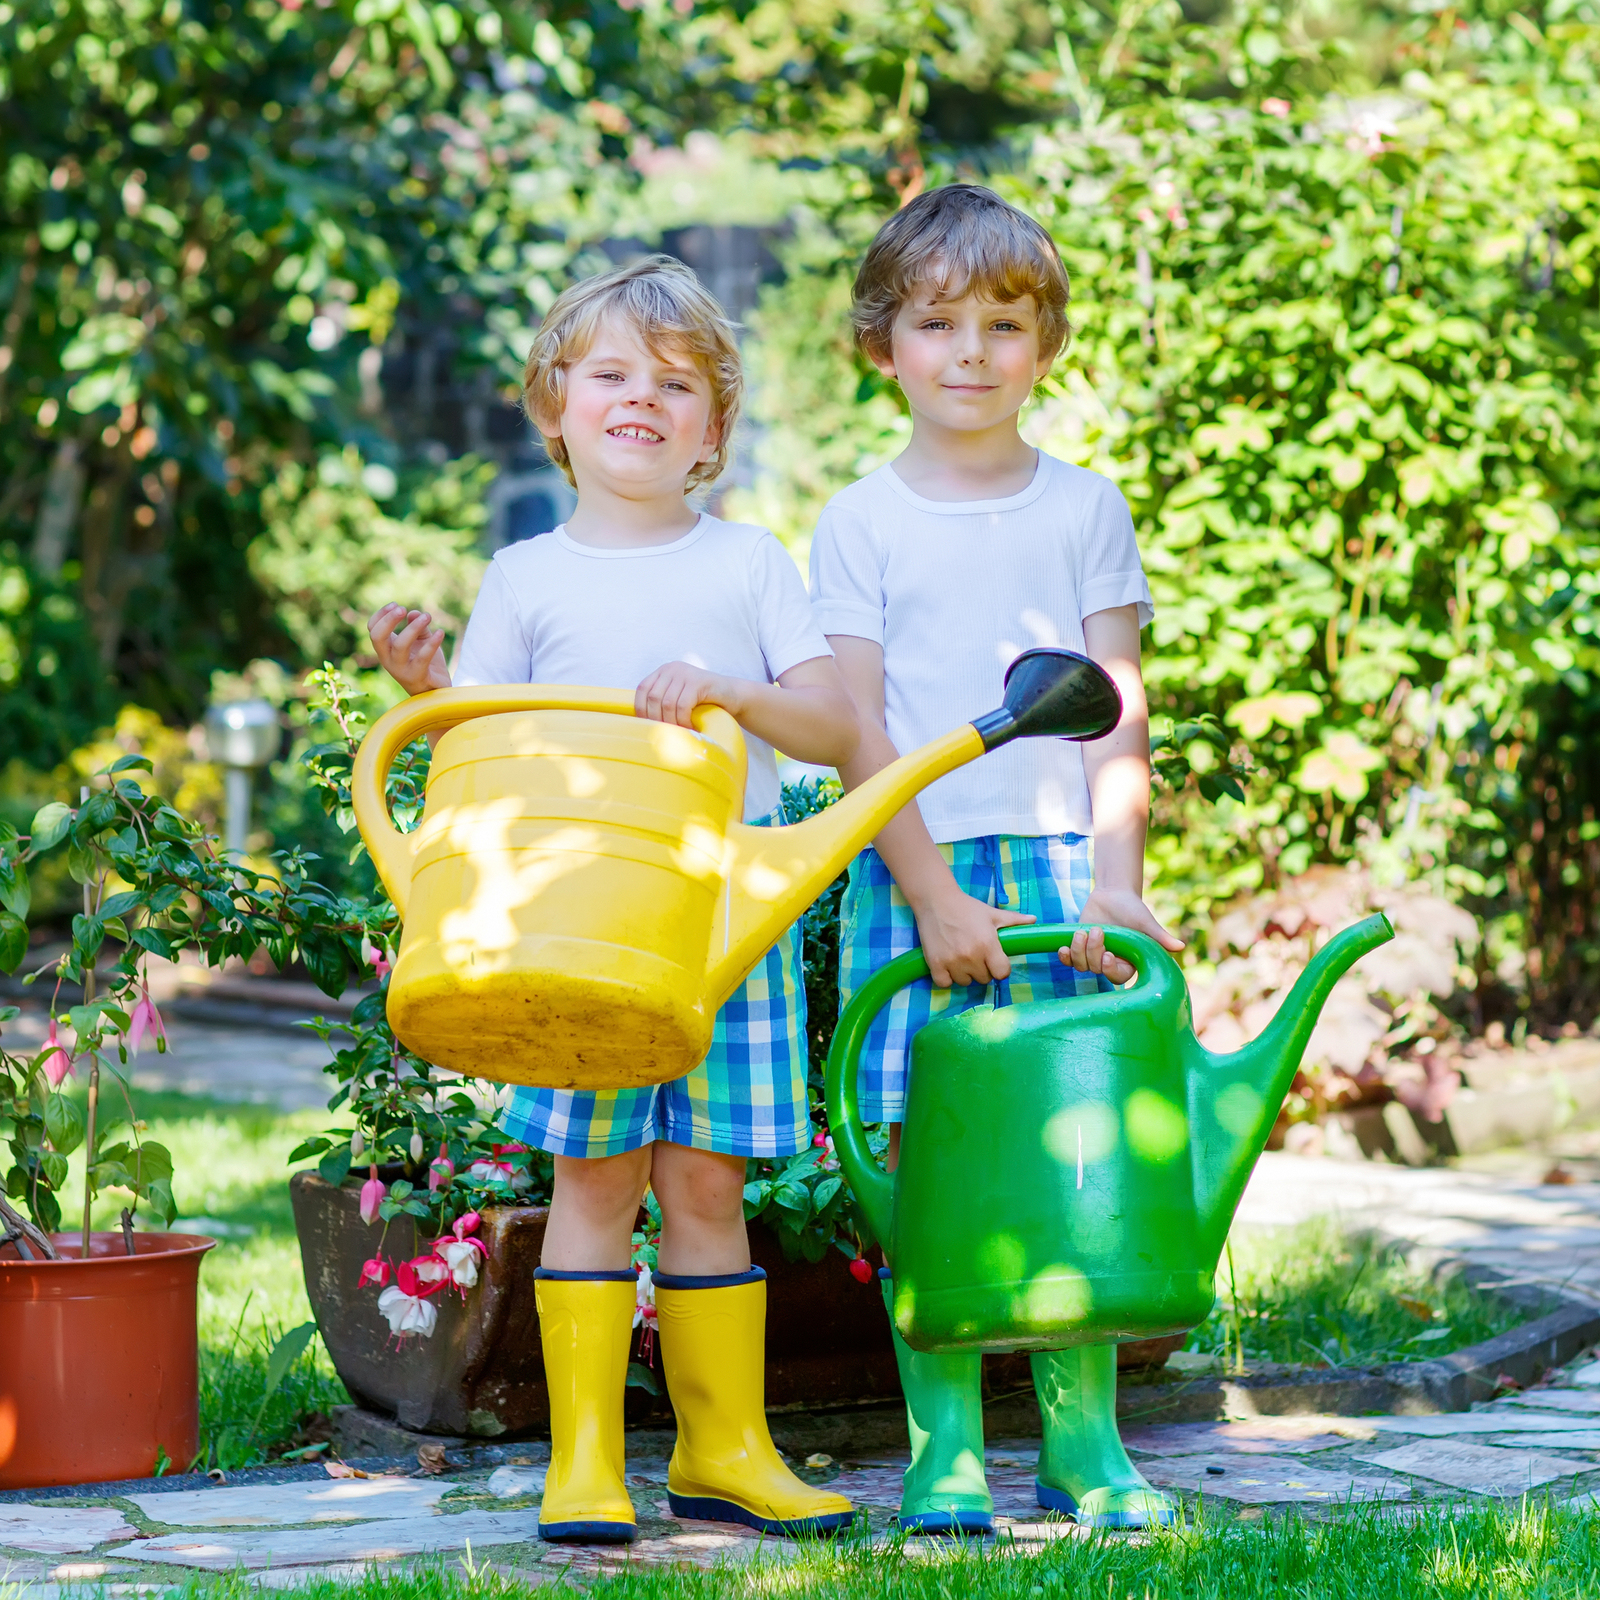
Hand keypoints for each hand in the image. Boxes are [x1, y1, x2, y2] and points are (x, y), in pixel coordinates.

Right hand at [369, 604, 450, 694]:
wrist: (437, 692)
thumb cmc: (426, 664)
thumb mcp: (421, 641)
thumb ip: (417, 626)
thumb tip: (414, 613)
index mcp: (386, 650)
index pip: (373, 629)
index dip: (381, 615)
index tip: (396, 604)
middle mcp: (389, 660)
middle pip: (377, 637)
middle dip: (388, 620)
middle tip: (403, 608)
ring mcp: (401, 670)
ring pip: (400, 646)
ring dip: (413, 628)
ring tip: (427, 617)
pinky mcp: (418, 677)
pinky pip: (422, 658)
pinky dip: (432, 643)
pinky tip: (440, 633)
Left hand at [635, 661, 741, 726]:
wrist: (732, 695)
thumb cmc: (703, 702)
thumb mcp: (678, 698)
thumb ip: (661, 703)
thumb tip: (639, 725)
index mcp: (664, 671)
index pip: (642, 689)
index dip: (641, 710)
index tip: (647, 726)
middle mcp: (672, 669)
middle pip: (653, 697)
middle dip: (657, 719)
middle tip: (666, 734)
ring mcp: (685, 673)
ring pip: (667, 703)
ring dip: (671, 722)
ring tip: (679, 732)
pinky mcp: (699, 682)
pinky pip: (683, 705)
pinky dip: (683, 720)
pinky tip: (690, 727)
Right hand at [912, 883, 1035, 988]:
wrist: (936, 901)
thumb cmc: (967, 907)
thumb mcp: (992, 914)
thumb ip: (1014, 920)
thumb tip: (1034, 920)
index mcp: (988, 945)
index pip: (1002, 973)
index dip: (1000, 968)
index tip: (994, 961)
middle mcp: (971, 956)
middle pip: (984, 979)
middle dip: (982, 969)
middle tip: (975, 954)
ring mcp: (952, 962)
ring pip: (965, 982)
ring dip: (964, 973)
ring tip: (960, 957)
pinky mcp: (935, 964)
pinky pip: (945, 983)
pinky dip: (947, 977)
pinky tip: (948, 964)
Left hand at [1061, 888, 1184, 984]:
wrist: (1112, 894)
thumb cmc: (1133, 908)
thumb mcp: (1145, 921)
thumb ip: (1160, 936)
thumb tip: (1180, 946)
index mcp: (1129, 962)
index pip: (1118, 976)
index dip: (1109, 969)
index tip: (1106, 955)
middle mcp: (1110, 963)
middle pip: (1097, 970)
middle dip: (1093, 952)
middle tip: (1097, 930)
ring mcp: (1093, 956)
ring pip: (1081, 965)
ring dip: (1078, 950)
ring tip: (1082, 931)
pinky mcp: (1079, 948)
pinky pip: (1069, 960)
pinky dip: (1064, 956)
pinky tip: (1062, 948)